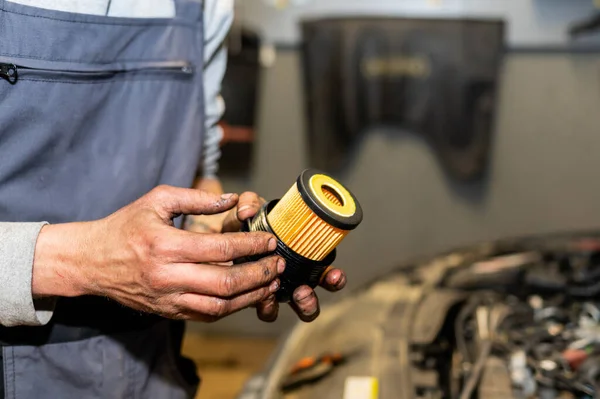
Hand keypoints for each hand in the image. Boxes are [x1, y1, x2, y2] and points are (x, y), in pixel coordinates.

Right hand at [32, 186, 284, 321]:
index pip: (221, 249)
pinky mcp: (167, 312)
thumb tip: (232, 199)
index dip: (251, 246)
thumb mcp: (156, 200)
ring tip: (271, 283)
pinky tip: (247, 296)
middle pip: (226, 282)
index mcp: (166, 245)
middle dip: (259, 274)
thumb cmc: (125, 226)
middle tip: (278, 264)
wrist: (91, 261)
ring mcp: (168, 298)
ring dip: (251, 296)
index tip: (270, 240)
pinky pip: (206, 315)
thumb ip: (196, 198)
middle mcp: (168, 276)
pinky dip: (230, 308)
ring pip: (220, 305)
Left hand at [226, 192, 347, 322]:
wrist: (219, 235)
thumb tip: (247, 210)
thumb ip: (249, 204)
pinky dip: (268, 307)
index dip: (334, 278)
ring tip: (286, 298)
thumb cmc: (242, 223)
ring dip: (294, 307)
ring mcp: (277, 289)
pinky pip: (268, 311)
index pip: (326, 272)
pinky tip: (263, 298)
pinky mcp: (258, 298)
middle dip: (311, 300)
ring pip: (294, 309)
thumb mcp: (248, 209)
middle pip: (312, 297)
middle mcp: (293, 277)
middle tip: (303, 291)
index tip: (335, 276)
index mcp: (301, 257)